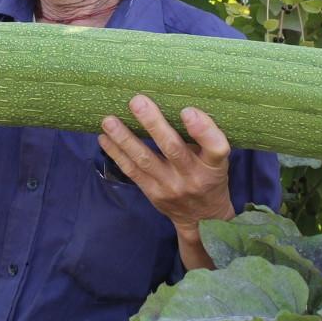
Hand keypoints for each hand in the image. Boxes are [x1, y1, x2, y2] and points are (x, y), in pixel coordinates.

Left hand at [98, 94, 235, 235]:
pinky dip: (117, 154)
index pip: (216, 147)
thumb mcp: (217, 161)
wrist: (202, 219)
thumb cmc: (210, 178)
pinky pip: (132, 172)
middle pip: (173, 148)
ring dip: (125, 138)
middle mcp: (193, 177)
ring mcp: (170, 187)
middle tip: (137, 101)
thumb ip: (202, 140)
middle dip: (153, 124)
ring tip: (109, 120)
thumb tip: (174, 102)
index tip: (187, 110)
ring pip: (145, 160)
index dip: (203, 129)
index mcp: (214, 165)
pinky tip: (104, 138)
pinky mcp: (153, 193)